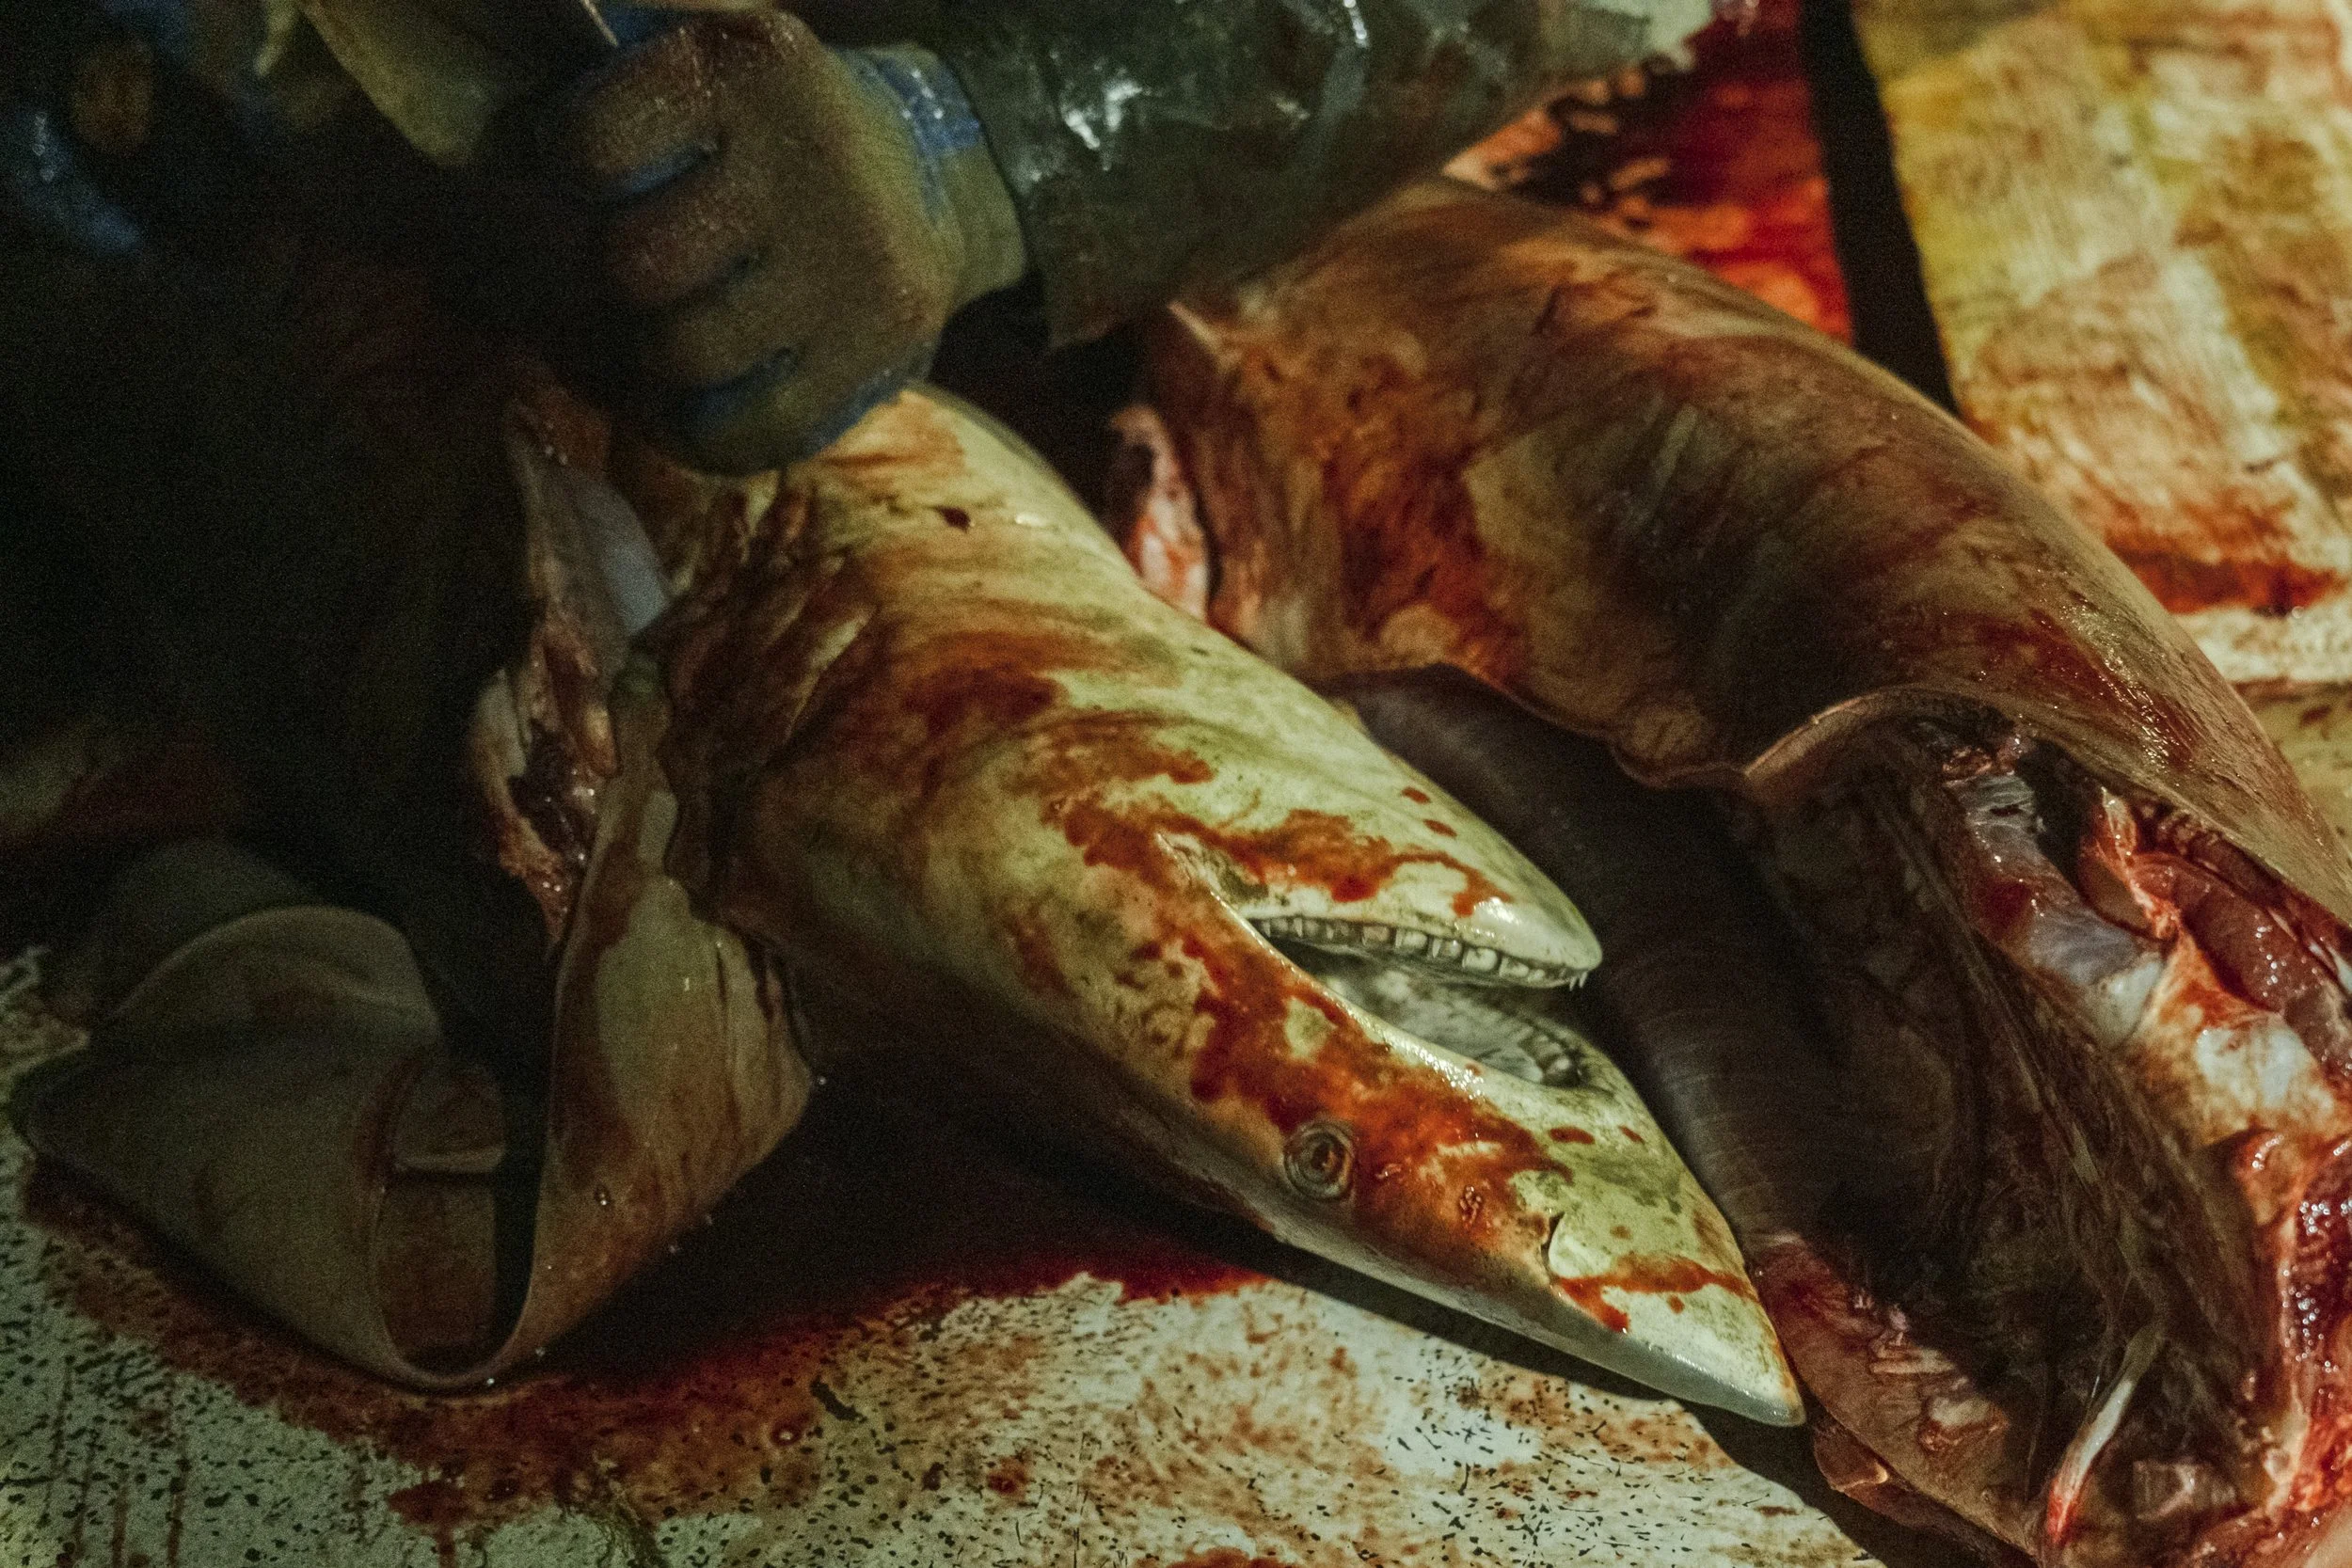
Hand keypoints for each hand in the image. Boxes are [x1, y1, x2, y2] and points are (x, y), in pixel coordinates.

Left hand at [542, 10, 1024, 472]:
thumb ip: (603, 64)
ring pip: (684, 355)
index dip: (573, 168)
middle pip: (636, 266)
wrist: (928, 177)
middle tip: (645, 267)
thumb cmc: (764, 123)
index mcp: (748, 67)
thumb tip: (486, 100)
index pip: (590, 147)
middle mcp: (812, 161)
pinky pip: (747, 431)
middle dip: (622, 275)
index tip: (601, 173)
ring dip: (658, 357)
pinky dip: (702, 431)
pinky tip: (701, 398)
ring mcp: (856, 263)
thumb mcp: (701, 54)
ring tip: (673, 331)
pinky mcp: (883, 347)